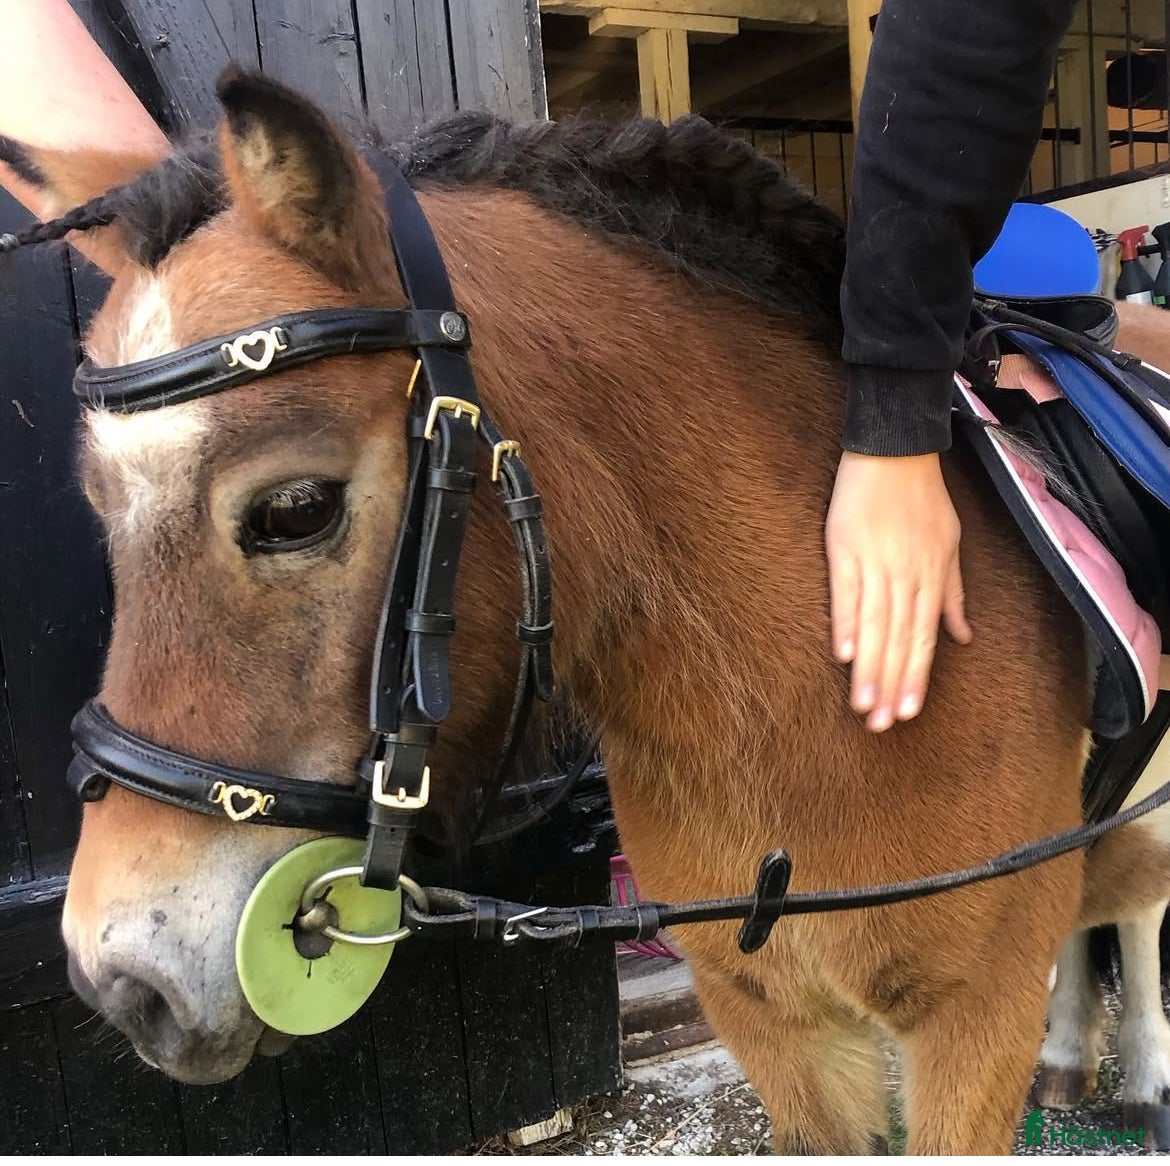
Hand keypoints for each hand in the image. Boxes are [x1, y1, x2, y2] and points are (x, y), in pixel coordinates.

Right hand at [825, 451, 971, 730]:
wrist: (893, 449)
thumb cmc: (922, 498)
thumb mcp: (949, 544)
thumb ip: (952, 594)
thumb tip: (963, 638)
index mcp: (929, 576)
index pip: (922, 638)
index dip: (915, 677)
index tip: (908, 712)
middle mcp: (905, 575)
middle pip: (897, 640)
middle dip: (890, 685)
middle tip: (881, 724)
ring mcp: (874, 562)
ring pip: (873, 626)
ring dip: (868, 668)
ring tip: (861, 704)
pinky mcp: (844, 548)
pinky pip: (845, 593)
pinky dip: (844, 623)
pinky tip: (841, 654)